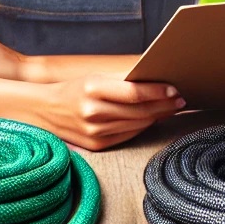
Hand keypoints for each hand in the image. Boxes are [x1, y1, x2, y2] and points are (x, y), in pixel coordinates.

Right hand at [36, 77, 185, 150]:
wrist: (44, 111)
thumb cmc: (75, 90)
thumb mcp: (95, 78)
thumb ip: (123, 80)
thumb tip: (156, 81)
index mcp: (92, 89)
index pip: (135, 93)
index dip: (158, 92)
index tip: (175, 89)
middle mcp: (93, 112)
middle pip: (140, 111)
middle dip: (164, 105)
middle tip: (180, 99)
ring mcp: (94, 132)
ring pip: (137, 125)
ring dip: (157, 116)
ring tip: (170, 108)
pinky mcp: (96, 146)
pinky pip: (128, 136)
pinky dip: (142, 127)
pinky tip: (152, 119)